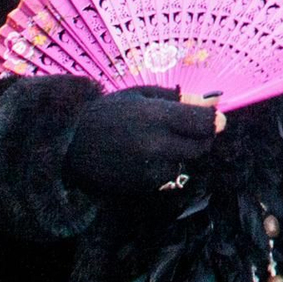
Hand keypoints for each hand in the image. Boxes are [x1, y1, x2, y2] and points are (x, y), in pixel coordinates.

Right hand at [63, 85, 219, 195]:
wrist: (67, 146)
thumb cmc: (105, 113)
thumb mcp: (139, 95)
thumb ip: (177, 100)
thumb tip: (212, 102)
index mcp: (156, 116)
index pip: (204, 123)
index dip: (213, 120)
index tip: (215, 118)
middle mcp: (156, 145)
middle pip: (201, 146)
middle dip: (201, 137)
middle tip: (190, 128)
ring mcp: (149, 169)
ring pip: (184, 162)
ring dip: (180, 153)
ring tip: (157, 141)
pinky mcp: (141, 187)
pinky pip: (167, 176)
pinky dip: (163, 167)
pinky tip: (144, 156)